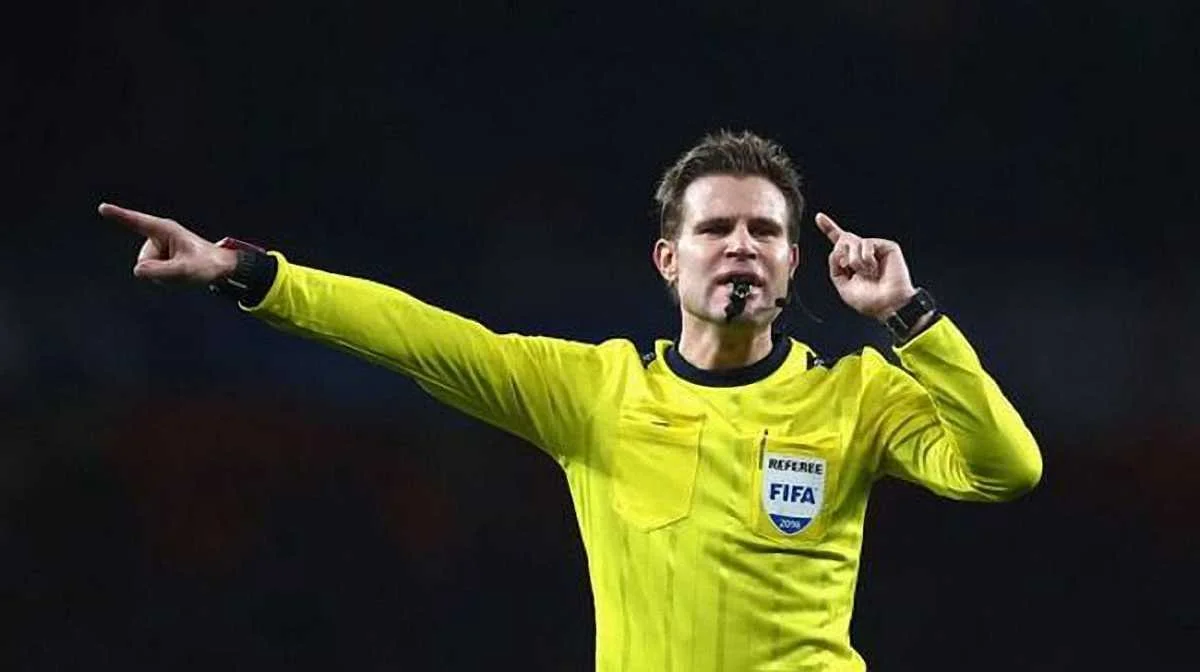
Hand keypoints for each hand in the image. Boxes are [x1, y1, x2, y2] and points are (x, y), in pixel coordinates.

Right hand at [99, 203, 236, 285]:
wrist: (221, 268)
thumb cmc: (206, 265)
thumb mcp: (185, 271)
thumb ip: (162, 271)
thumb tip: (138, 271)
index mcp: (165, 230)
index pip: (137, 222)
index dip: (119, 215)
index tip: (102, 207)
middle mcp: (159, 236)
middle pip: (143, 261)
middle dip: (159, 271)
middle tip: (184, 268)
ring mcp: (159, 246)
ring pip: (146, 269)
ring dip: (163, 275)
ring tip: (184, 269)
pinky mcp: (161, 256)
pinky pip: (152, 272)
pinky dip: (164, 277)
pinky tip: (180, 272)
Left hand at [815, 212, 916, 321]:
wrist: (888, 304)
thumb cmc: (869, 301)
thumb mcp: (843, 286)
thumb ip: (835, 266)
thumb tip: (836, 250)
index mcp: (851, 262)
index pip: (839, 242)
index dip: (829, 228)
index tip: (819, 217)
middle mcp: (862, 253)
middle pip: (842, 240)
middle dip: (842, 255)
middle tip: (853, 270)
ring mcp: (874, 249)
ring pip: (851, 242)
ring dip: (855, 262)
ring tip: (869, 274)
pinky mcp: (886, 246)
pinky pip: (866, 244)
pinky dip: (866, 259)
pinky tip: (875, 268)